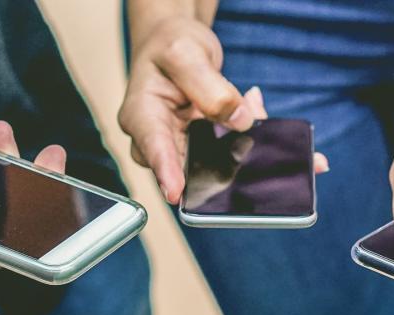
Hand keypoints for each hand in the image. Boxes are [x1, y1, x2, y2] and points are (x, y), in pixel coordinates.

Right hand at [120, 14, 256, 203]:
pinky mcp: (201, 149)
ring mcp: (180, 147)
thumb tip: (239, 119)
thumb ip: (210, 87)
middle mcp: (157, 139)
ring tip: (250, 105)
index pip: (153, 147)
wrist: (176, 43)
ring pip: (212, 163)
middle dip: (219, 160)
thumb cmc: (171, 45)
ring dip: (237, 143)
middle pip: (185, 167)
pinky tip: (252, 106)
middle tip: (245, 134)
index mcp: (142, 115)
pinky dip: (244, 133)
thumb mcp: (186, 53)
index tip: (176, 192)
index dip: (166, 172)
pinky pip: (226, 152)